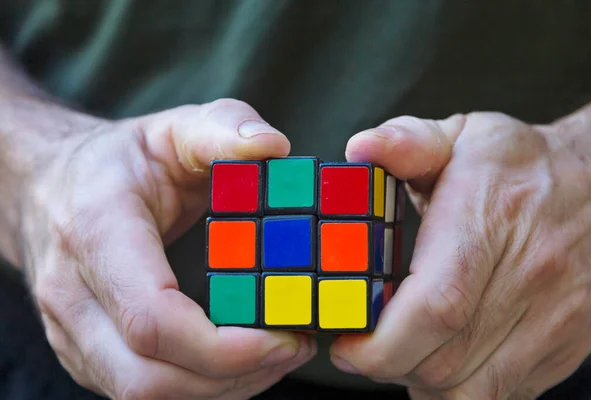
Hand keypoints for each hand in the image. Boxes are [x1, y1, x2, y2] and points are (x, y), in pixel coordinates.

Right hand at [21, 99, 315, 398]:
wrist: (48, 186)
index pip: (152, 319)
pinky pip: (140, 391)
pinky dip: (197, 388)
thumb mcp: (172, 129)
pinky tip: (239, 362)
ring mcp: (71, 331)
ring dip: (220, 388)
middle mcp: (72, 293)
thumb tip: (275, 146)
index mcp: (96, 233)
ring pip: (144, 395)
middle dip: (232, 376)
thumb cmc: (117, 161)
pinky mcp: (84, 351)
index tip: (284, 336)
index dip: (223, 346)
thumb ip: (222, 128)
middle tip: (294, 346)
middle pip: (147, 377)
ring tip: (276, 355)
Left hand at [333, 110, 590, 398]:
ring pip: (475, 391)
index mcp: (491, 220)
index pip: (436, 305)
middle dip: (389, 367)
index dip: (381, 343)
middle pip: (447, 360)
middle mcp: (531, 275)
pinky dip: (463, 392)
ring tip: (401, 356)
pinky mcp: (567, 343)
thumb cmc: (520, 163)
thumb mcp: (462, 136)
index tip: (346, 345)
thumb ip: (406, 141)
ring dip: (423, 385)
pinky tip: (444, 361)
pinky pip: (507, 395)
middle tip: (362, 350)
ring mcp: (555, 316)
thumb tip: (359, 149)